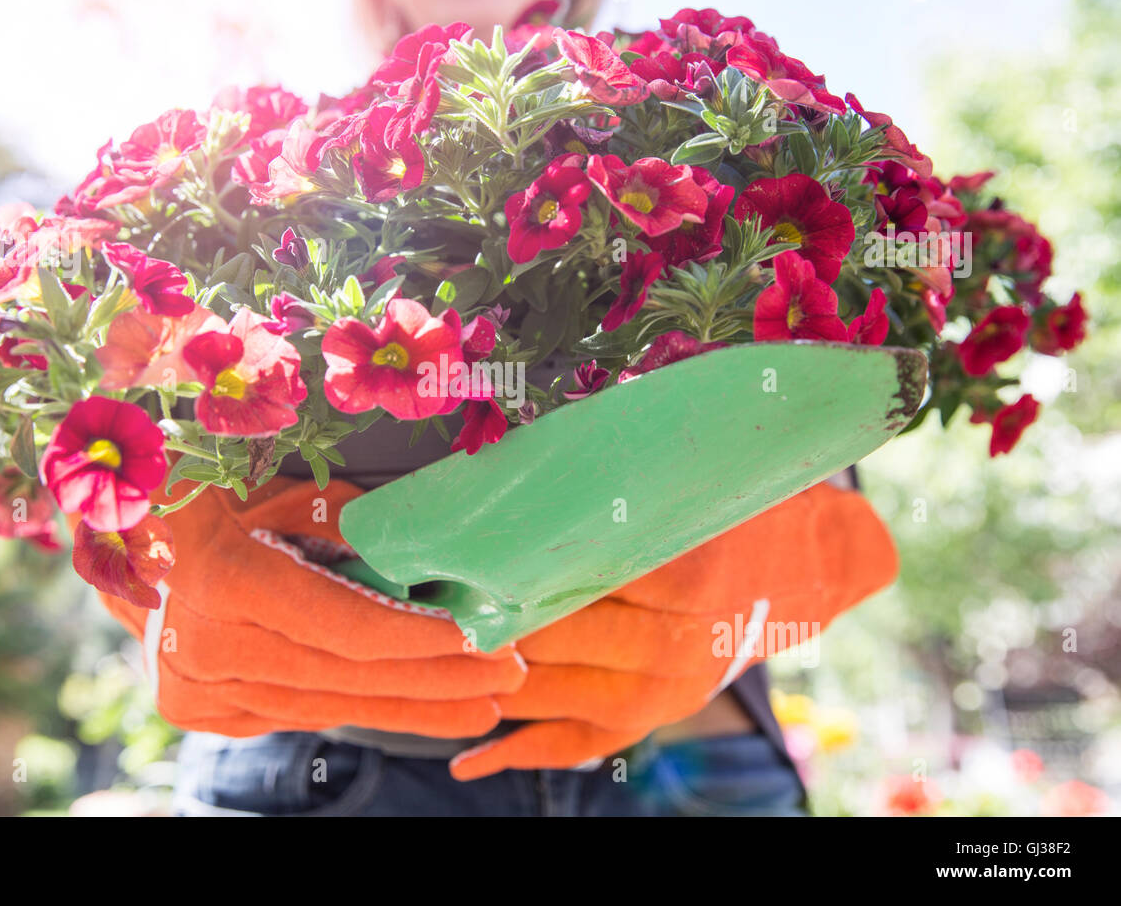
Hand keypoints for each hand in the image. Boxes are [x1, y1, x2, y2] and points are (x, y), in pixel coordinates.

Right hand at [96, 477, 525, 740]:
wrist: (121, 531)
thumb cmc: (208, 484)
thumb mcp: (277, 485)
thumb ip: (346, 522)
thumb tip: (421, 553)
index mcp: (224, 579)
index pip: (347, 628)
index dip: (422, 639)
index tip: (483, 639)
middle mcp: (204, 647)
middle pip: (348, 675)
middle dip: (437, 679)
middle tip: (506, 677)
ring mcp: (197, 688)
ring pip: (327, 705)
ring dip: (409, 705)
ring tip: (478, 705)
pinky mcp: (200, 709)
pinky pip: (296, 713)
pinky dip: (356, 706)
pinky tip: (413, 705)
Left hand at [448, 482, 897, 778]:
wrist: (812, 564)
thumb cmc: (744, 505)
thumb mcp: (694, 482)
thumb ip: (619, 487)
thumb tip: (520, 473)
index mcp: (685, 580)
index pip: (568, 581)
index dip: (497, 569)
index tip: (440, 553)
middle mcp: (676, 648)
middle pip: (548, 639)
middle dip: (477, 620)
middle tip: (415, 598)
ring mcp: (666, 693)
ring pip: (552, 694)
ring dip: (484, 679)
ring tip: (422, 657)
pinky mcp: (658, 718)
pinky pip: (578, 746)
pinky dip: (520, 752)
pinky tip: (466, 755)